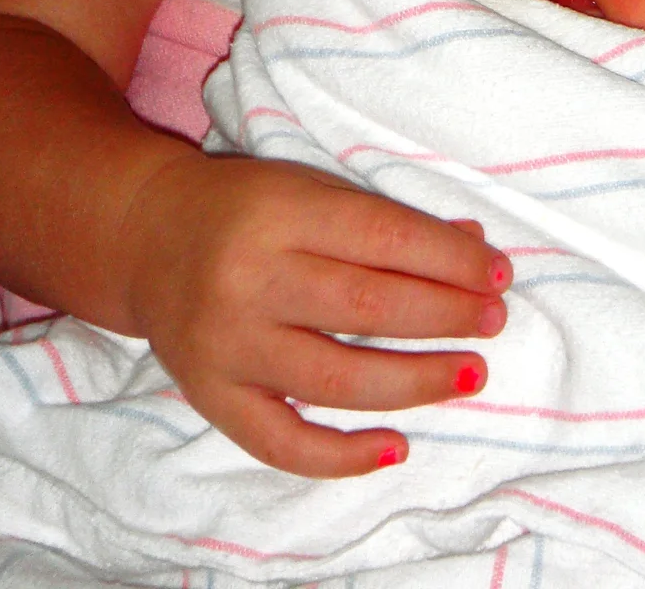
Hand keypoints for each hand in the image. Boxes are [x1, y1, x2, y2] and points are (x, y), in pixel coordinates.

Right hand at [122, 150, 510, 475]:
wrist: (147, 235)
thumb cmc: (249, 206)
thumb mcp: (315, 190)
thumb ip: (388, 220)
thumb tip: (474, 250)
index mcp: (282, 212)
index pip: (384, 239)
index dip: (449, 261)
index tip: (497, 275)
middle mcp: (250, 278)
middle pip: (368, 307)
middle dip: (444, 317)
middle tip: (493, 322)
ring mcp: (228, 344)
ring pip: (336, 378)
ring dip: (415, 382)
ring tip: (470, 374)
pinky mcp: (211, 396)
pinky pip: (281, 442)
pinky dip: (342, 455)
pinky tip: (396, 446)